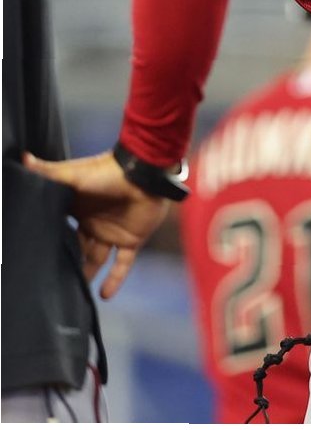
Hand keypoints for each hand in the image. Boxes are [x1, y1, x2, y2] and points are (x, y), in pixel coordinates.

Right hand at [23, 150, 170, 299]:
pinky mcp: (132, 239)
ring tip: (71, 297)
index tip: (30, 259)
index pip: (59, 231)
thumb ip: (46, 171)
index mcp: (77, 210)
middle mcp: (93, 224)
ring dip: (87, 276)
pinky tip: (104, 297)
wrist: (144, 173)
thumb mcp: (71, 175)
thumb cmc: (106, 171)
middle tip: (47, 285)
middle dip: (65, 264)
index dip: (47, 243)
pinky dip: (115, 279)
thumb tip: (20, 158)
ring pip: (96, 260)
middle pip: (76, 249)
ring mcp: (112, 233)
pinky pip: (122, 264)